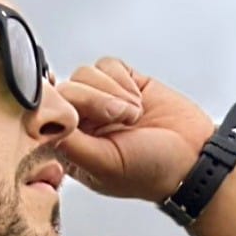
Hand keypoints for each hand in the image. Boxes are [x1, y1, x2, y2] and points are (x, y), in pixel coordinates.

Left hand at [55, 57, 215, 203]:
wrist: (194, 156)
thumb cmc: (151, 170)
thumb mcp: (105, 165)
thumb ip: (70, 144)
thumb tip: (42, 122)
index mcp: (71, 148)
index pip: (49, 116)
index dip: (61, 110)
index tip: (79, 117)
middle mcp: (82, 122)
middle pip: (67, 89)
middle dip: (96, 101)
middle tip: (122, 120)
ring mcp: (100, 100)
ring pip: (86, 74)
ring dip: (113, 92)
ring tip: (133, 115)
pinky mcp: (121, 82)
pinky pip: (107, 65)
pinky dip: (123, 80)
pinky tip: (137, 100)